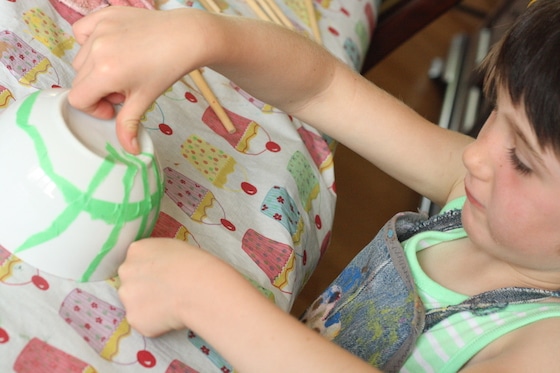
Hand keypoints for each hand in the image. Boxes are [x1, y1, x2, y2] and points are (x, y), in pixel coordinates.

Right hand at [69, 7, 207, 153]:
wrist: (185, 37)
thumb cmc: (167, 68)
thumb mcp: (145, 99)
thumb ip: (129, 124)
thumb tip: (129, 150)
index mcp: (106, 72)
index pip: (78, 99)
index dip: (95, 108)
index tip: (114, 107)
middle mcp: (98, 49)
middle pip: (80, 80)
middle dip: (99, 90)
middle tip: (124, 89)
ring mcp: (100, 29)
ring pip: (80, 58)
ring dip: (95, 69)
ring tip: (123, 70)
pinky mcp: (104, 15)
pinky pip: (82, 32)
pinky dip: (90, 43)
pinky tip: (111, 49)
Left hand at [117, 238, 216, 336]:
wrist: (198, 288)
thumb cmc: (194, 263)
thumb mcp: (173, 247)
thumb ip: (157, 256)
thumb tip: (158, 268)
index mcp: (136, 250)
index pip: (136, 260)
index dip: (151, 270)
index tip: (163, 275)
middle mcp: (125, 272)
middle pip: (131, 281)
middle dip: (144, 287)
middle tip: (166, 292)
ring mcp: (126, 296)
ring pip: (134, 302)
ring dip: (148, 305)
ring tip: (170, 305)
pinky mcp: (134, 318)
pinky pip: (143, 320)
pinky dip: (154, 321)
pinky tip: (170, 316)